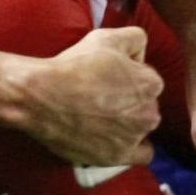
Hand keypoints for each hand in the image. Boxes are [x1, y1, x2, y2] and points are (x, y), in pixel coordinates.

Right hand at [21, 27, 161, 166]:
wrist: (44, 97)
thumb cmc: (75, 66)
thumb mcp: (108, 37)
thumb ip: (136, 38)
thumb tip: (141, 53)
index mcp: (151, 84)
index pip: (148, 79)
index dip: (129, 76)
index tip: (109, 77)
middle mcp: (149, 113)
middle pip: (146, 105)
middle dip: (131, 101)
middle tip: (103, 96)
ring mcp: (134, 138)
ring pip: (141, 128)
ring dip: (129, 123)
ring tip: (102, 116)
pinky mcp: (118, 156)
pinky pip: (141, 155)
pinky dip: (133, 148)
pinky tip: (118, 139)